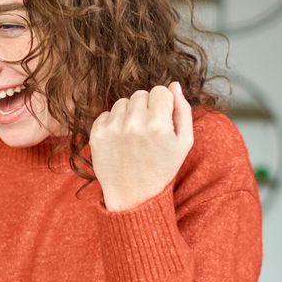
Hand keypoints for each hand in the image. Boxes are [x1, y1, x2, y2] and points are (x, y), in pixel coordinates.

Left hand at [90, 82, 193, 210]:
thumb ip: (182, 110)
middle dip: (146, 108)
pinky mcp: (96, 134)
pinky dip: (113, 123)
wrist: (133, 196)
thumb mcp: (184, 143)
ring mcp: (112, 128)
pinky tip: (121, 141)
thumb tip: (174, 84)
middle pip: (140, 94)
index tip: (162, 121)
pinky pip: (106, 113)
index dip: (163, 105)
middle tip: (148, 131)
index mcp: (158, 124)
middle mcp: (133, 123)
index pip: (160, 90)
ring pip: (122, 102)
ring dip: (129, 114)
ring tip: (134, 137)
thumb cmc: (162, 168)